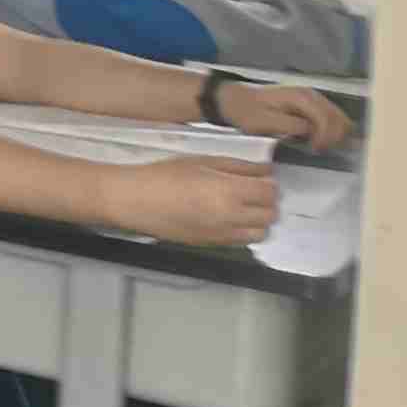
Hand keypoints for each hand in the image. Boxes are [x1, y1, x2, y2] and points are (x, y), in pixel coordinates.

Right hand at [133, 153, 278, 246]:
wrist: (136, 201)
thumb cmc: (165, 175)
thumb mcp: (203, 162)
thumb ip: (238, 166)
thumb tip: (265, 170)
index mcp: (228, 191)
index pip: (269, 192)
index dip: (269, 183)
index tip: (260, 178)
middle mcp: (231, 216)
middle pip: (270, 214)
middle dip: (266, 202)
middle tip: (252, 191)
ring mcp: (222, 234)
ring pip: (261, 233)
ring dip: (258, 220)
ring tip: (242, 207)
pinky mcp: (213, 245)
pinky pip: (242, 241)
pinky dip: (243, 230)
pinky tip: (227, 218)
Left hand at [211, 79, 350, 152]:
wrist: (234, 100)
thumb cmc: (246, 111)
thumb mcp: (263, 122)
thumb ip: (290, 125)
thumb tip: (311, 131)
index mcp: (300, 97)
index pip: (326, 118)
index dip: (325, 137)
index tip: (314, 151)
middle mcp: (310, 94)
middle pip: (338, 117)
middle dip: (334, 137)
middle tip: (319, 151)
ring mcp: (312, 97)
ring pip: (338, 117)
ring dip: (336, 134)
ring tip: (320, 147)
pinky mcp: (311, 104)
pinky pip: (331, 117)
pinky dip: (333, 130)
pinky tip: (322, 141)